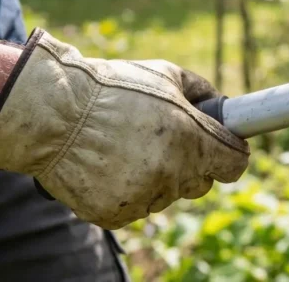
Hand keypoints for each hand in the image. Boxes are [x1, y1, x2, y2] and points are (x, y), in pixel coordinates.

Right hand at [0, 30, 248, 229]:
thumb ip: (201, 90)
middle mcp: (173, 173)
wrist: (53, 114)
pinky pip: (134, 207)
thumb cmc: (112, 88)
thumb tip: (218, 101)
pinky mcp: (114, 214)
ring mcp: (143, 196)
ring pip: (166, 195)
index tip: (224, 148)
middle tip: (166, 143)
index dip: (232, 154)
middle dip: (191, 165)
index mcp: (194, 140)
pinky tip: (109, 166)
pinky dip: (126, 191)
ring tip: (127, 149)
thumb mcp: (166, 74)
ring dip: (157, 179)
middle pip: (201, 183)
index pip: (235, 165)